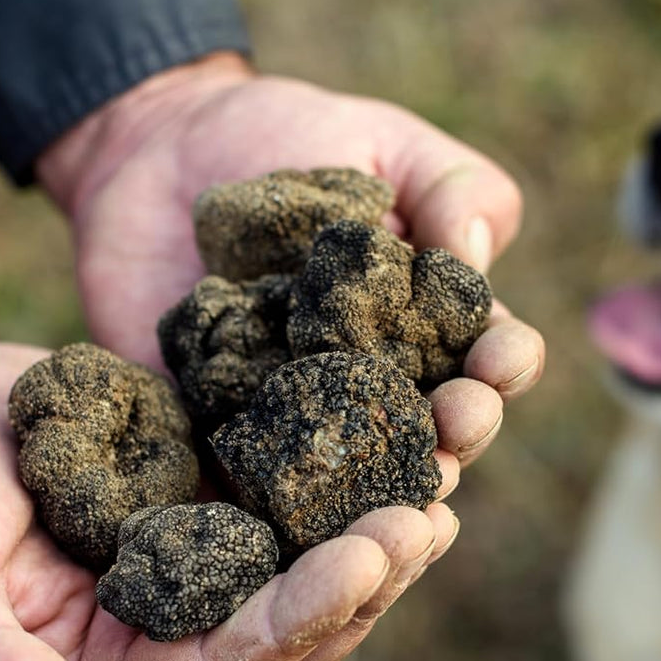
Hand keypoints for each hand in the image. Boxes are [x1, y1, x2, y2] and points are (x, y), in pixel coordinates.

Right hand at [0, 288, 460, 660]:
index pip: (235, 657)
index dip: (304, 615)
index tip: (368, 559)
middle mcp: (176, 609)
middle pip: (297, 608)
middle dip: (368, 569)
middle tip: (431, 514)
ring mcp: (197, 537)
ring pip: (307, 535)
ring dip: (373, 504)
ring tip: (442, 459)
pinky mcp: (203, 470)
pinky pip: (283, 462)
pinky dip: (333, 438)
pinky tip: (387, 395)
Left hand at [38, 54, 544, 478]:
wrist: (156, 150)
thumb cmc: (285, 136)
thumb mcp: (382, 140)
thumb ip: (449, 184)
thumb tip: (475, 252)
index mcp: (428, 319)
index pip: (485, 353)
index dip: (503, 363)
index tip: (500, 361)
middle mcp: (373, 382)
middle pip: (429, 428)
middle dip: (455, 435)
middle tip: (454, 431)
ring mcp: (299, 416)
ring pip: (353, 475)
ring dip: (380, 493)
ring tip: (396, 497)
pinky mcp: (222, 436)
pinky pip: (249, 485)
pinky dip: (269, 511)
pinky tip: (284, 525)